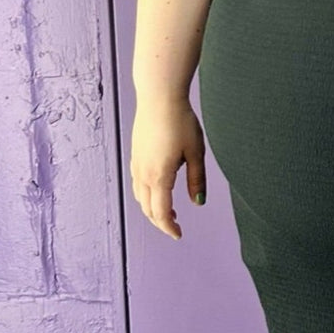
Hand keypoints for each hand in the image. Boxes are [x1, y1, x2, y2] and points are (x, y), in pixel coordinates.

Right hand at [130, 96, 206, 239]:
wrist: (159, 97)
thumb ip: (197, 180)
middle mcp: (143, 174)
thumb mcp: (196, 152)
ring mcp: (136, 164)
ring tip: (169, 211)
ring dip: (152, 209)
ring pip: (140, 197)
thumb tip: (198, 202)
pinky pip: (138, 184)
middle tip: (175, 227)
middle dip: (160, 221)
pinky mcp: (135, 155)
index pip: (161, 212)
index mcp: (159, 176)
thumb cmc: (180, 122)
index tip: (178, 234)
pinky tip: (159, 190)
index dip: (169, 227)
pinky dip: (147, 195)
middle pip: (148, 208)